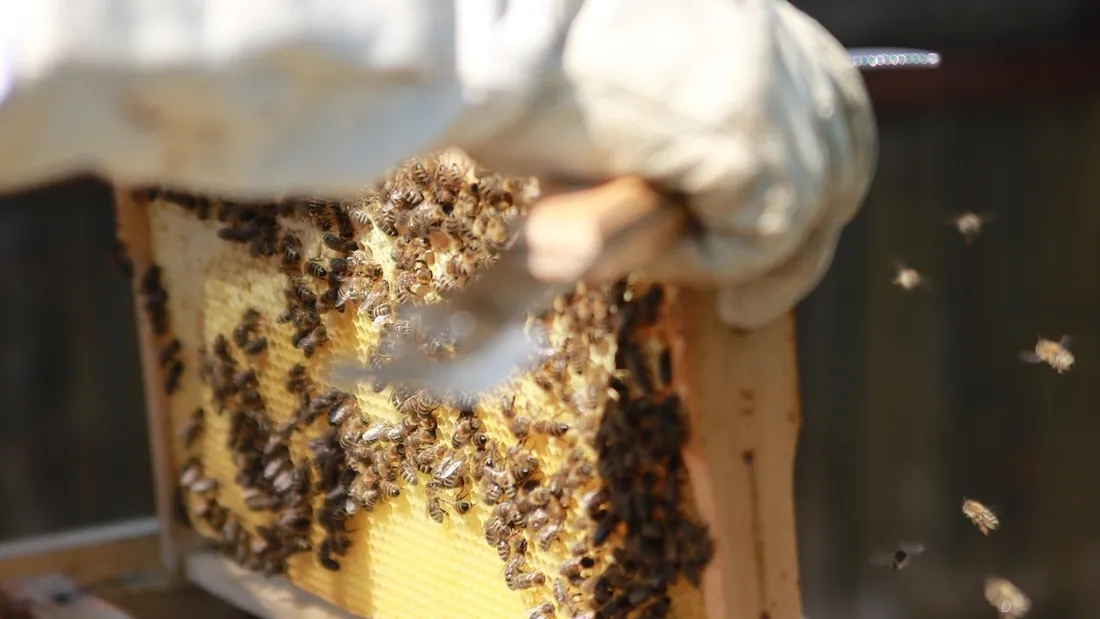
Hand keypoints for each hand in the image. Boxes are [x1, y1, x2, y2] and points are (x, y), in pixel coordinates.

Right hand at [463, 0, 876, 329]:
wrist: (473, 39)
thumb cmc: (512, 63)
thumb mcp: (622, 89)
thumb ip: (677, 129)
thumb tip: (689, 199)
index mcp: (748, 18)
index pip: (827, 100)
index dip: (814, 178)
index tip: (778, 241)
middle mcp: (775, 39)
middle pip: (840, 156)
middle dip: (802, 246)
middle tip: (746, 310)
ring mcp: (770, 82)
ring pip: (801, 209)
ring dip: (724, 257)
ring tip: (644, 258)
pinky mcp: (748, 134)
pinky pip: (756, 236)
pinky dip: (700, 261)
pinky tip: (637, 244)